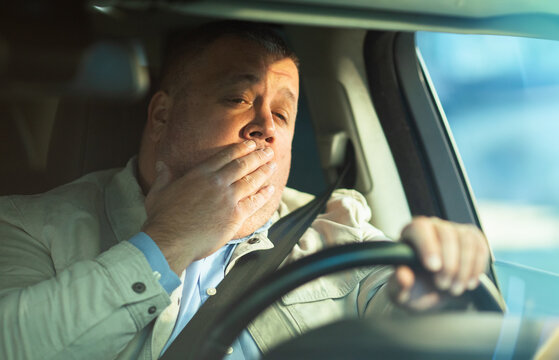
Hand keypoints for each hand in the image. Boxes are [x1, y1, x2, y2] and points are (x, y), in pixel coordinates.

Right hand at [142, 140, 276, 274]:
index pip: (225, 156)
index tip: (251, 144)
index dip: (241, 148)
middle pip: (242, 165)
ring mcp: (228, 198)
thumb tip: (161, 165)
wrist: (171, 240)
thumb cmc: (163, 218)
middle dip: (257, 156)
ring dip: (264, 171)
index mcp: (200, 174)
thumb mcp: (159, 192)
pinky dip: (264, 195)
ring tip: (272, 165)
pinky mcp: (235, 216)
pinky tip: (270, 190)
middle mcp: (217, 182)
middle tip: (268, 151)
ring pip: (251, 180)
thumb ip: (164, 176)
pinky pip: (254, 202)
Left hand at [387, 216, 489, 310]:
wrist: (434, 292)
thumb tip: (402, 275)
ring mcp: (454, 230)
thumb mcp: (402, 293)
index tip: (433, 268)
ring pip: (466, 241)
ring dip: (465, 268)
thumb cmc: (415, 288)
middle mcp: (433, 226)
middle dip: (449, 264)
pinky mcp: (472, 238)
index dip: (428, 246)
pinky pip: (480, 247)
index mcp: (411, 233)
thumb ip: (398, 285)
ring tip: (455, 288)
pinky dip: (477, 267)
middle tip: (444, 286)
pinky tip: (469, 282)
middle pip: (447, 235)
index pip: (421, 228)